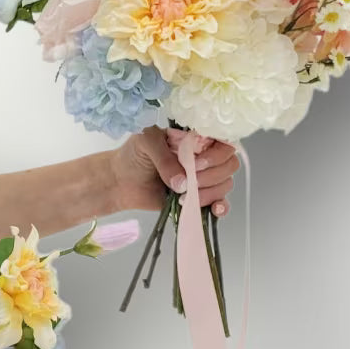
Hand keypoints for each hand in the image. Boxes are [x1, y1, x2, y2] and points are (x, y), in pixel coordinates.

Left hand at [110, 126, 239, 215]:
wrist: (121, 180)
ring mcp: (203, 179)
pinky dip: (220, 207)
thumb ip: (164, 158)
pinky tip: (214, 210)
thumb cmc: (134, 155)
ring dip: (209, 192)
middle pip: (229, 165)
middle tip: (188, 180)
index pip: (224, 141)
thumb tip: (182, 183)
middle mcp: (204, 158)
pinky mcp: (198, 198)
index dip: (216, 154)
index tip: (196, 163)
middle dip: (211, 175)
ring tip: (182, 196)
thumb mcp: (146, 142)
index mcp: (196, 139)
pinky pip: (219, 203)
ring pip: (225, 184)